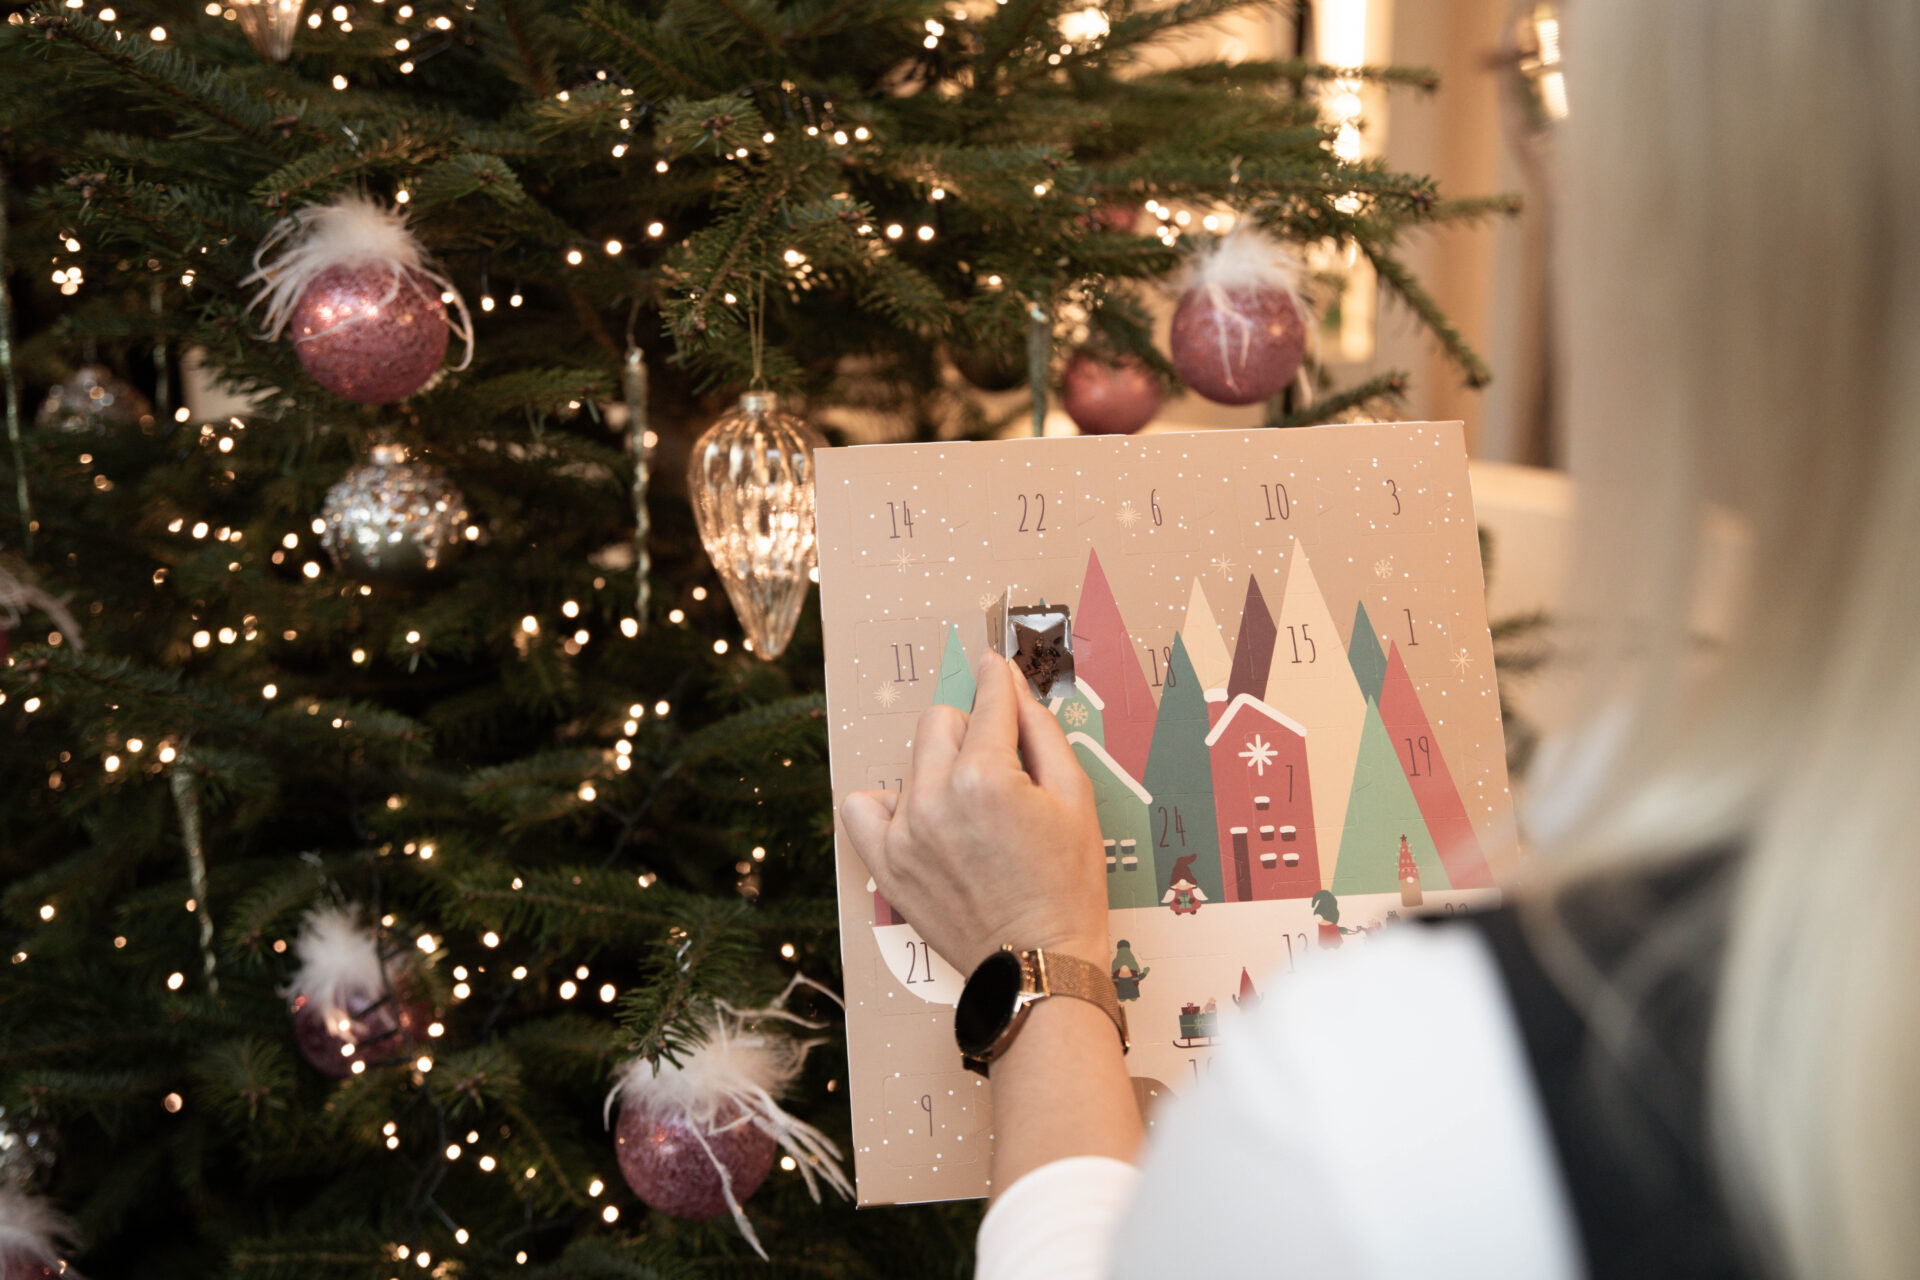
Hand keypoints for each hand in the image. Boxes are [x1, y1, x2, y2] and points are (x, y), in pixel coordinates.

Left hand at [840, 653, 1109, 977]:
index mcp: (985, 778)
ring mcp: (903, 832)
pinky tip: (921, 817)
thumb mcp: (1075, 798)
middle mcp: (934, 798)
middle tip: (1000, 766)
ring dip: (940, 768)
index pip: (988, 702)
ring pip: (912, 760)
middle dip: (972, 730)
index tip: (993, 667)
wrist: (1038, 963)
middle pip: (941, 722)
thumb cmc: (1067, 886)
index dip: (997, 680)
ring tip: (972, 809)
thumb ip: (1041, 731)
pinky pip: (863, 806)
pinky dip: (888, 804)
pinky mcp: (885, 863)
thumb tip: (1011, 685)